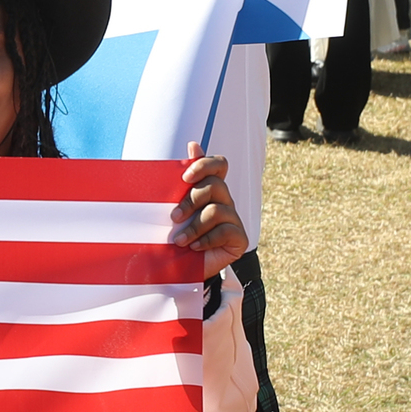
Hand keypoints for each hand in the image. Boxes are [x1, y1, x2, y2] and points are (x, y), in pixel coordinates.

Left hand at [169, 142, 247, 277]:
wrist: (180, 267)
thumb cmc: (174, 233)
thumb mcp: (172, 206)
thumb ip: (181, 179)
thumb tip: (194, 144)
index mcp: (209, 188)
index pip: (219, 164)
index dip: (205, 165)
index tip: (185, 177)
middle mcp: (224, 200)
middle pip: (215, 185)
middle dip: (191, 200)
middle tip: (173, 217)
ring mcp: (233, 219)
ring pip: (217, 210)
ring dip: (194, 226)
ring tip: (179, 240)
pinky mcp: (239, 238)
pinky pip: (226, 231)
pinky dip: (207, 239)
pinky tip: (195, 247)